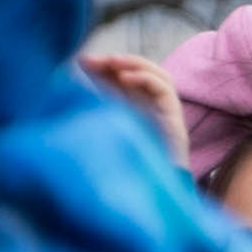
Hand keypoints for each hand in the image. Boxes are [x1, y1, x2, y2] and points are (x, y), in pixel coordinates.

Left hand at [79, 51, 191, 168]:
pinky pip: (165, 90)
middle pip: (142, 74)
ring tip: (112, 62)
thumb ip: (93, 101)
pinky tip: (124, 78)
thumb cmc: (120, 163)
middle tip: (94, 60)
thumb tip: (77, 73)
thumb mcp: (102, 124)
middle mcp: (153, 111)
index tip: (82, 61)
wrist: (141, 192)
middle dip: (118, 62)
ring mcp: (166, 115)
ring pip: (160, 77)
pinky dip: (145, 79)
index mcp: (136, 111)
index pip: (124, 78)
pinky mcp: (174, 121)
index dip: (105, 66)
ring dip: (135, 64)